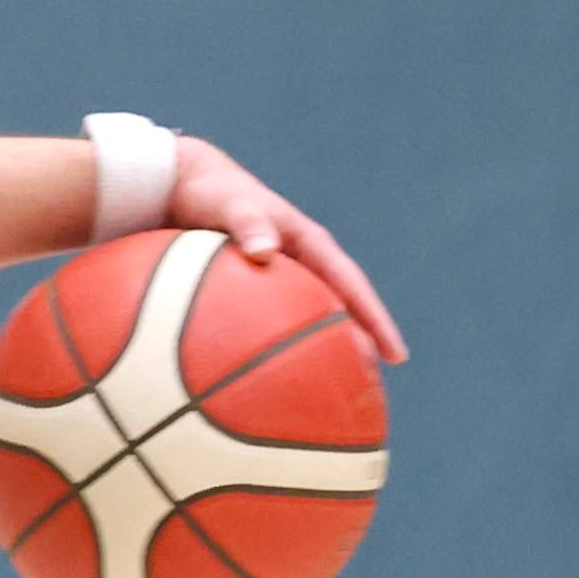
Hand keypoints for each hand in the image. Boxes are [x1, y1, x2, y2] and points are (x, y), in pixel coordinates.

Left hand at [168, 137, 406, 367]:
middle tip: (368, 389)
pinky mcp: (254, 289)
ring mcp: (280, 276)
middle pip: (339, 310)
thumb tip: (264, 250)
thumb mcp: (229, 203)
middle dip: (358, 346)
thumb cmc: (210, 191)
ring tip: (327, 393)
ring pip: (309, 320)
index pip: (352, 287)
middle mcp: (301, 262)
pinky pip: (272, 323)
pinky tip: (264, 382)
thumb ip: (246, 222)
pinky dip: (276, 349)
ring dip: (321, 352)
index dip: (375, 321)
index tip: (395, 355)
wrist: (184, 183)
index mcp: (309, 243)